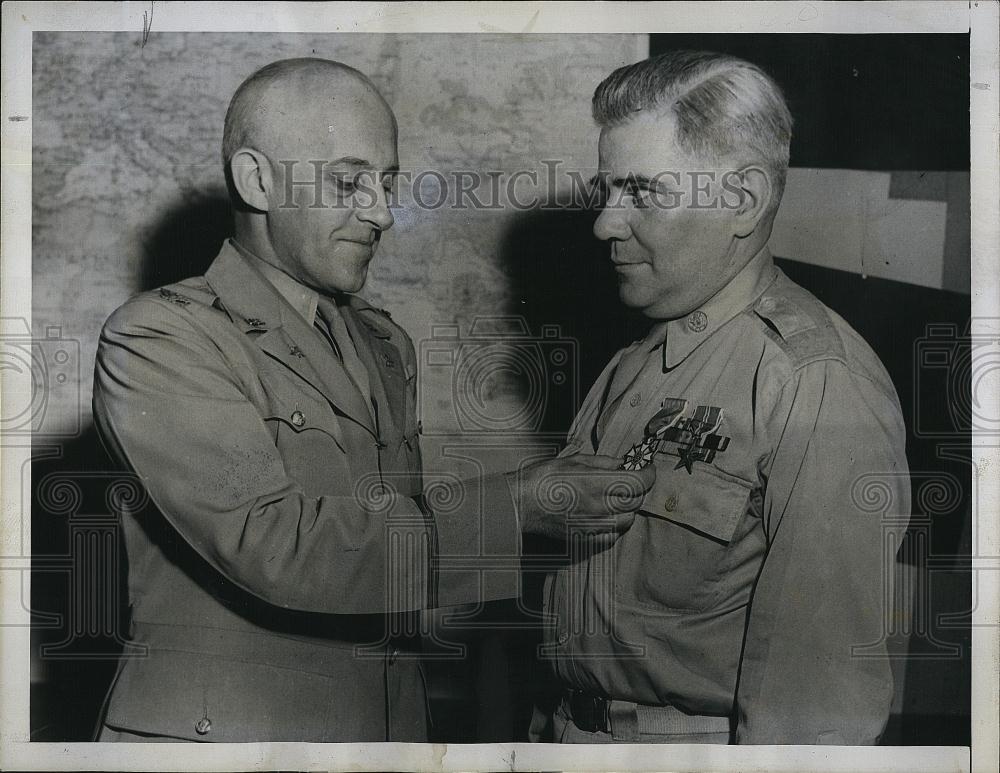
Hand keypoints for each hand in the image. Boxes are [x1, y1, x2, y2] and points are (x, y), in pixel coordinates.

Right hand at [514, 453, 654, 540]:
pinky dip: (617, 525)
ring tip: (619, 498)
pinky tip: (608, 515)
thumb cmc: (545, 478)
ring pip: (628, 520)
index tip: (647, 468)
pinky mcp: (587, 538)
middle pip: (636, 501)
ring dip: (629, 508)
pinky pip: (613, 535)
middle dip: (639, 489)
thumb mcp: (576, 460)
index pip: (640, 482)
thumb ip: (605, 463)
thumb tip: (626, 464)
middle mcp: (601, 506)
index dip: (648, 474)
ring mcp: (595, 525)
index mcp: (599, 483)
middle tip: (632, 480)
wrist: (522, 503)